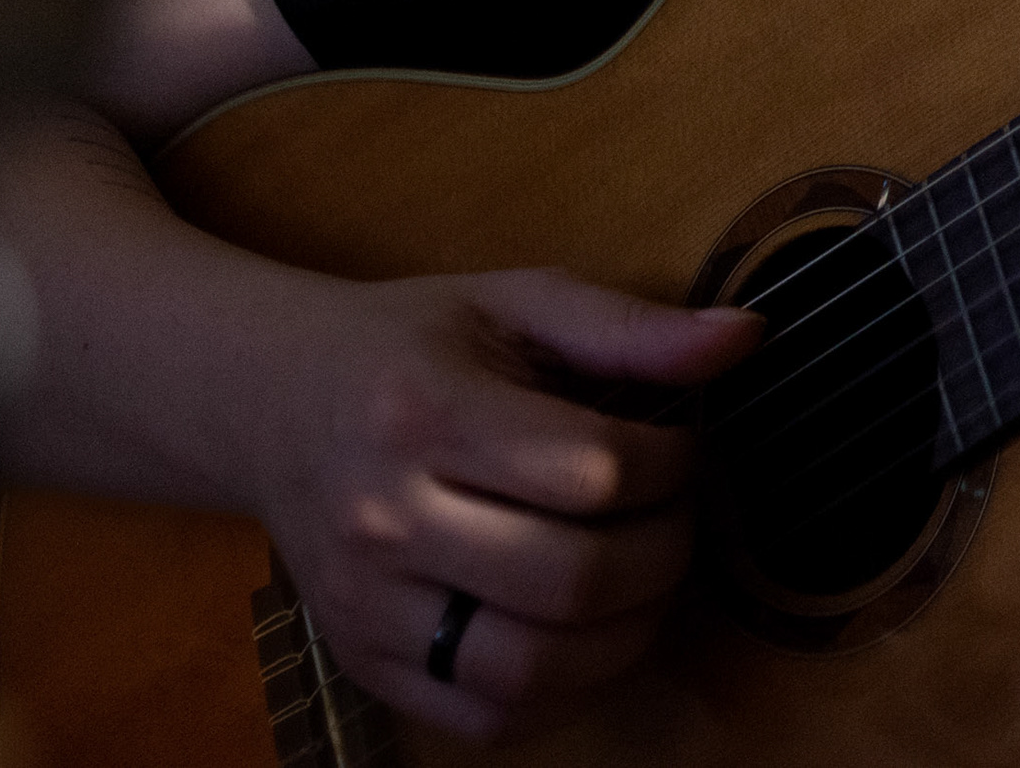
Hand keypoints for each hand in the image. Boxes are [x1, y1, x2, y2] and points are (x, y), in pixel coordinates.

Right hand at [247, 267, 760, 741]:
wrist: (273, 403)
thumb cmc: (410, 349)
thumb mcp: (515, 303)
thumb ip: (630, 327)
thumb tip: (745, 339)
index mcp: (425, 414)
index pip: (592, 473)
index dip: (674, 467)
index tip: (682, 450)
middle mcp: (386, 520)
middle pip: (572, 580)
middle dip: (665, 555)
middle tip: (678, 521)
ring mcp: (369, 607)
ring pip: (533, 667)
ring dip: (626, 635)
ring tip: (643, 581)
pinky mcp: (368, 666)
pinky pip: (489, 716)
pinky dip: (565, 690)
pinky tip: (587, 629)